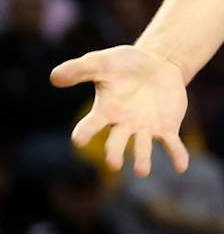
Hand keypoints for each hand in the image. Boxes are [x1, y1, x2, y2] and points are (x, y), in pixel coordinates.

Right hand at [59, 45, 190, 175]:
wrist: (157, 65)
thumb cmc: (124, 64)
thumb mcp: (101, 62)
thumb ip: (79, 69)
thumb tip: (54, 77)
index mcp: (104, 111)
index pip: (90, 125)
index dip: (85, 133)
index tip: (79, 140)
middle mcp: (122, 124)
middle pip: (116, 142)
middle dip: (115, 153)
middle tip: (113, 164)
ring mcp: (144, 128)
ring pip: (142, 147)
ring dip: (142, 159)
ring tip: (142, 171)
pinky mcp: (166, 127)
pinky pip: (172, 144)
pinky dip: (177, 155)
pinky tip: (181, 167)